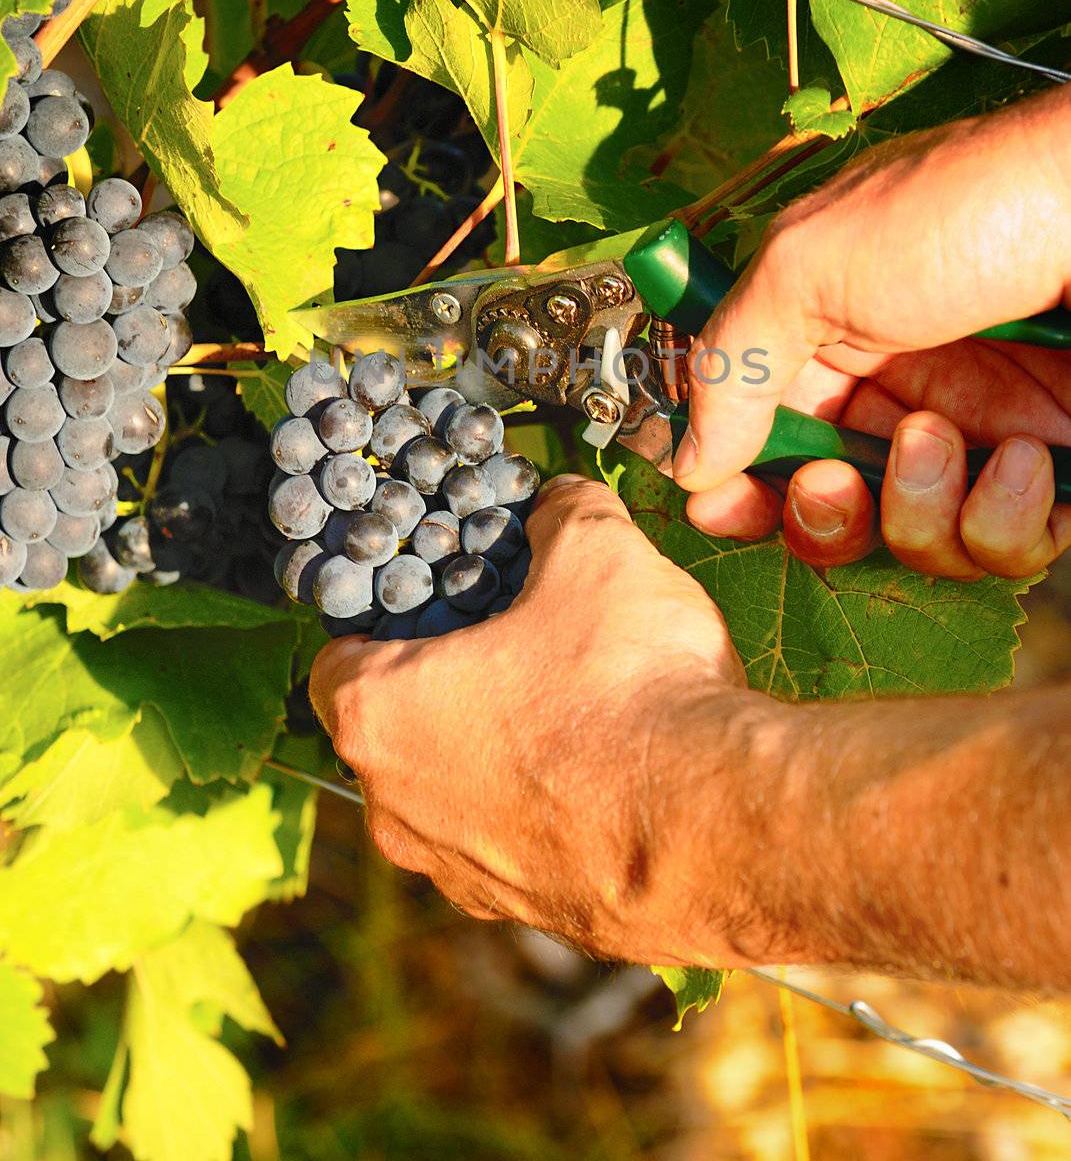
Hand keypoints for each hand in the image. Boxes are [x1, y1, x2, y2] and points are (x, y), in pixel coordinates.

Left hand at [309, 475, 755, 966]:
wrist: (718, 829)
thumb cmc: (628, 686)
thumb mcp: (596, 553)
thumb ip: (564, 513)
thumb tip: (563, 503)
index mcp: (379, 716)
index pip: (335, 662)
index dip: (381, 621)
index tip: (432, 600)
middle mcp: (398, 811)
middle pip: (394, 732)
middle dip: (446, 685)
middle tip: (514, 642)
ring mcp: (463, 878)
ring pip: (456, 798)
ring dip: (498, 754)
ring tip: (576, 707)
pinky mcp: (534, 918)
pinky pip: (520, 847)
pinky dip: (550, 810)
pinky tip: (615, 774)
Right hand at [674, 88, 1070, 577]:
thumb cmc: (970, 209)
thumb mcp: (812, 266)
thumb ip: (734, 365)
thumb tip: (687, 459)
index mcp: (829, 330)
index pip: (761, 431)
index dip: (737, 481)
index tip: (721, 505)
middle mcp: (899, 385)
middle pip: (828, 504)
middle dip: (822, 512)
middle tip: (836, 482)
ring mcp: (977, 431)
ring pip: (911, 538)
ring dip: (918, 508)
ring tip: (948, 439)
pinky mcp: (1050, 471)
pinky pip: (1002, 545)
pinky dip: (1005, 518)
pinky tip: (1029, 458)